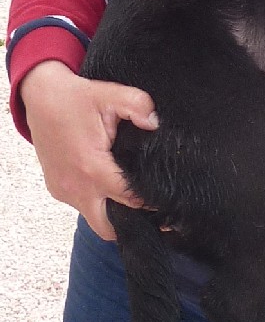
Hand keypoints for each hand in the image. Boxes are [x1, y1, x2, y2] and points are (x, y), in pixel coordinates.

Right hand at [21, 60, 157, 240]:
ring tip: (131, 191)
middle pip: (108, 227)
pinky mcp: (57, 188)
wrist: (40, 97)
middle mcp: (76, 187)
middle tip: (149, 206)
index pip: (129, 200)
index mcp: (92, 168)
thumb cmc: (74, 98)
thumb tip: (154, 123)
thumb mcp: (110, 93)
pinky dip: (97, 200)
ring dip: (112, 210)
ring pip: (93, 217)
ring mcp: (63, 190)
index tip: (166, 197)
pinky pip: (81, 205)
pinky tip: (110, 182)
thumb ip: (138, 105)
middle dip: (130, 222)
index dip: (151, 201)